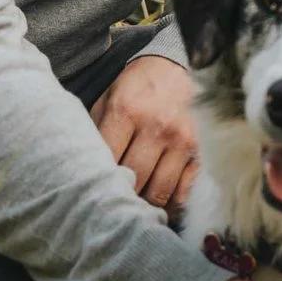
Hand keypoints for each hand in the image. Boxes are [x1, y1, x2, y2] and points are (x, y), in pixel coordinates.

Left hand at [92, 53, 200, 213]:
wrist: (169, 70)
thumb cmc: (131, 92)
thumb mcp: (106, 102)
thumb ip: (94, 134)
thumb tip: (83, 173)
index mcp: (126, 111)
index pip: (108, 160)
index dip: (98, 180)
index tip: (92, 191)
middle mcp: (156, 126)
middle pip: (134, 179)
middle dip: (120, 196)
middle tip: (110, 205)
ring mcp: (181, 140)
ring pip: (159, 191)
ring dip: (144, 205)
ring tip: (132, 209)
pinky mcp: (198, 152)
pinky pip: (183, 193)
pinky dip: (168, 207)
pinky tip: (156, 208)